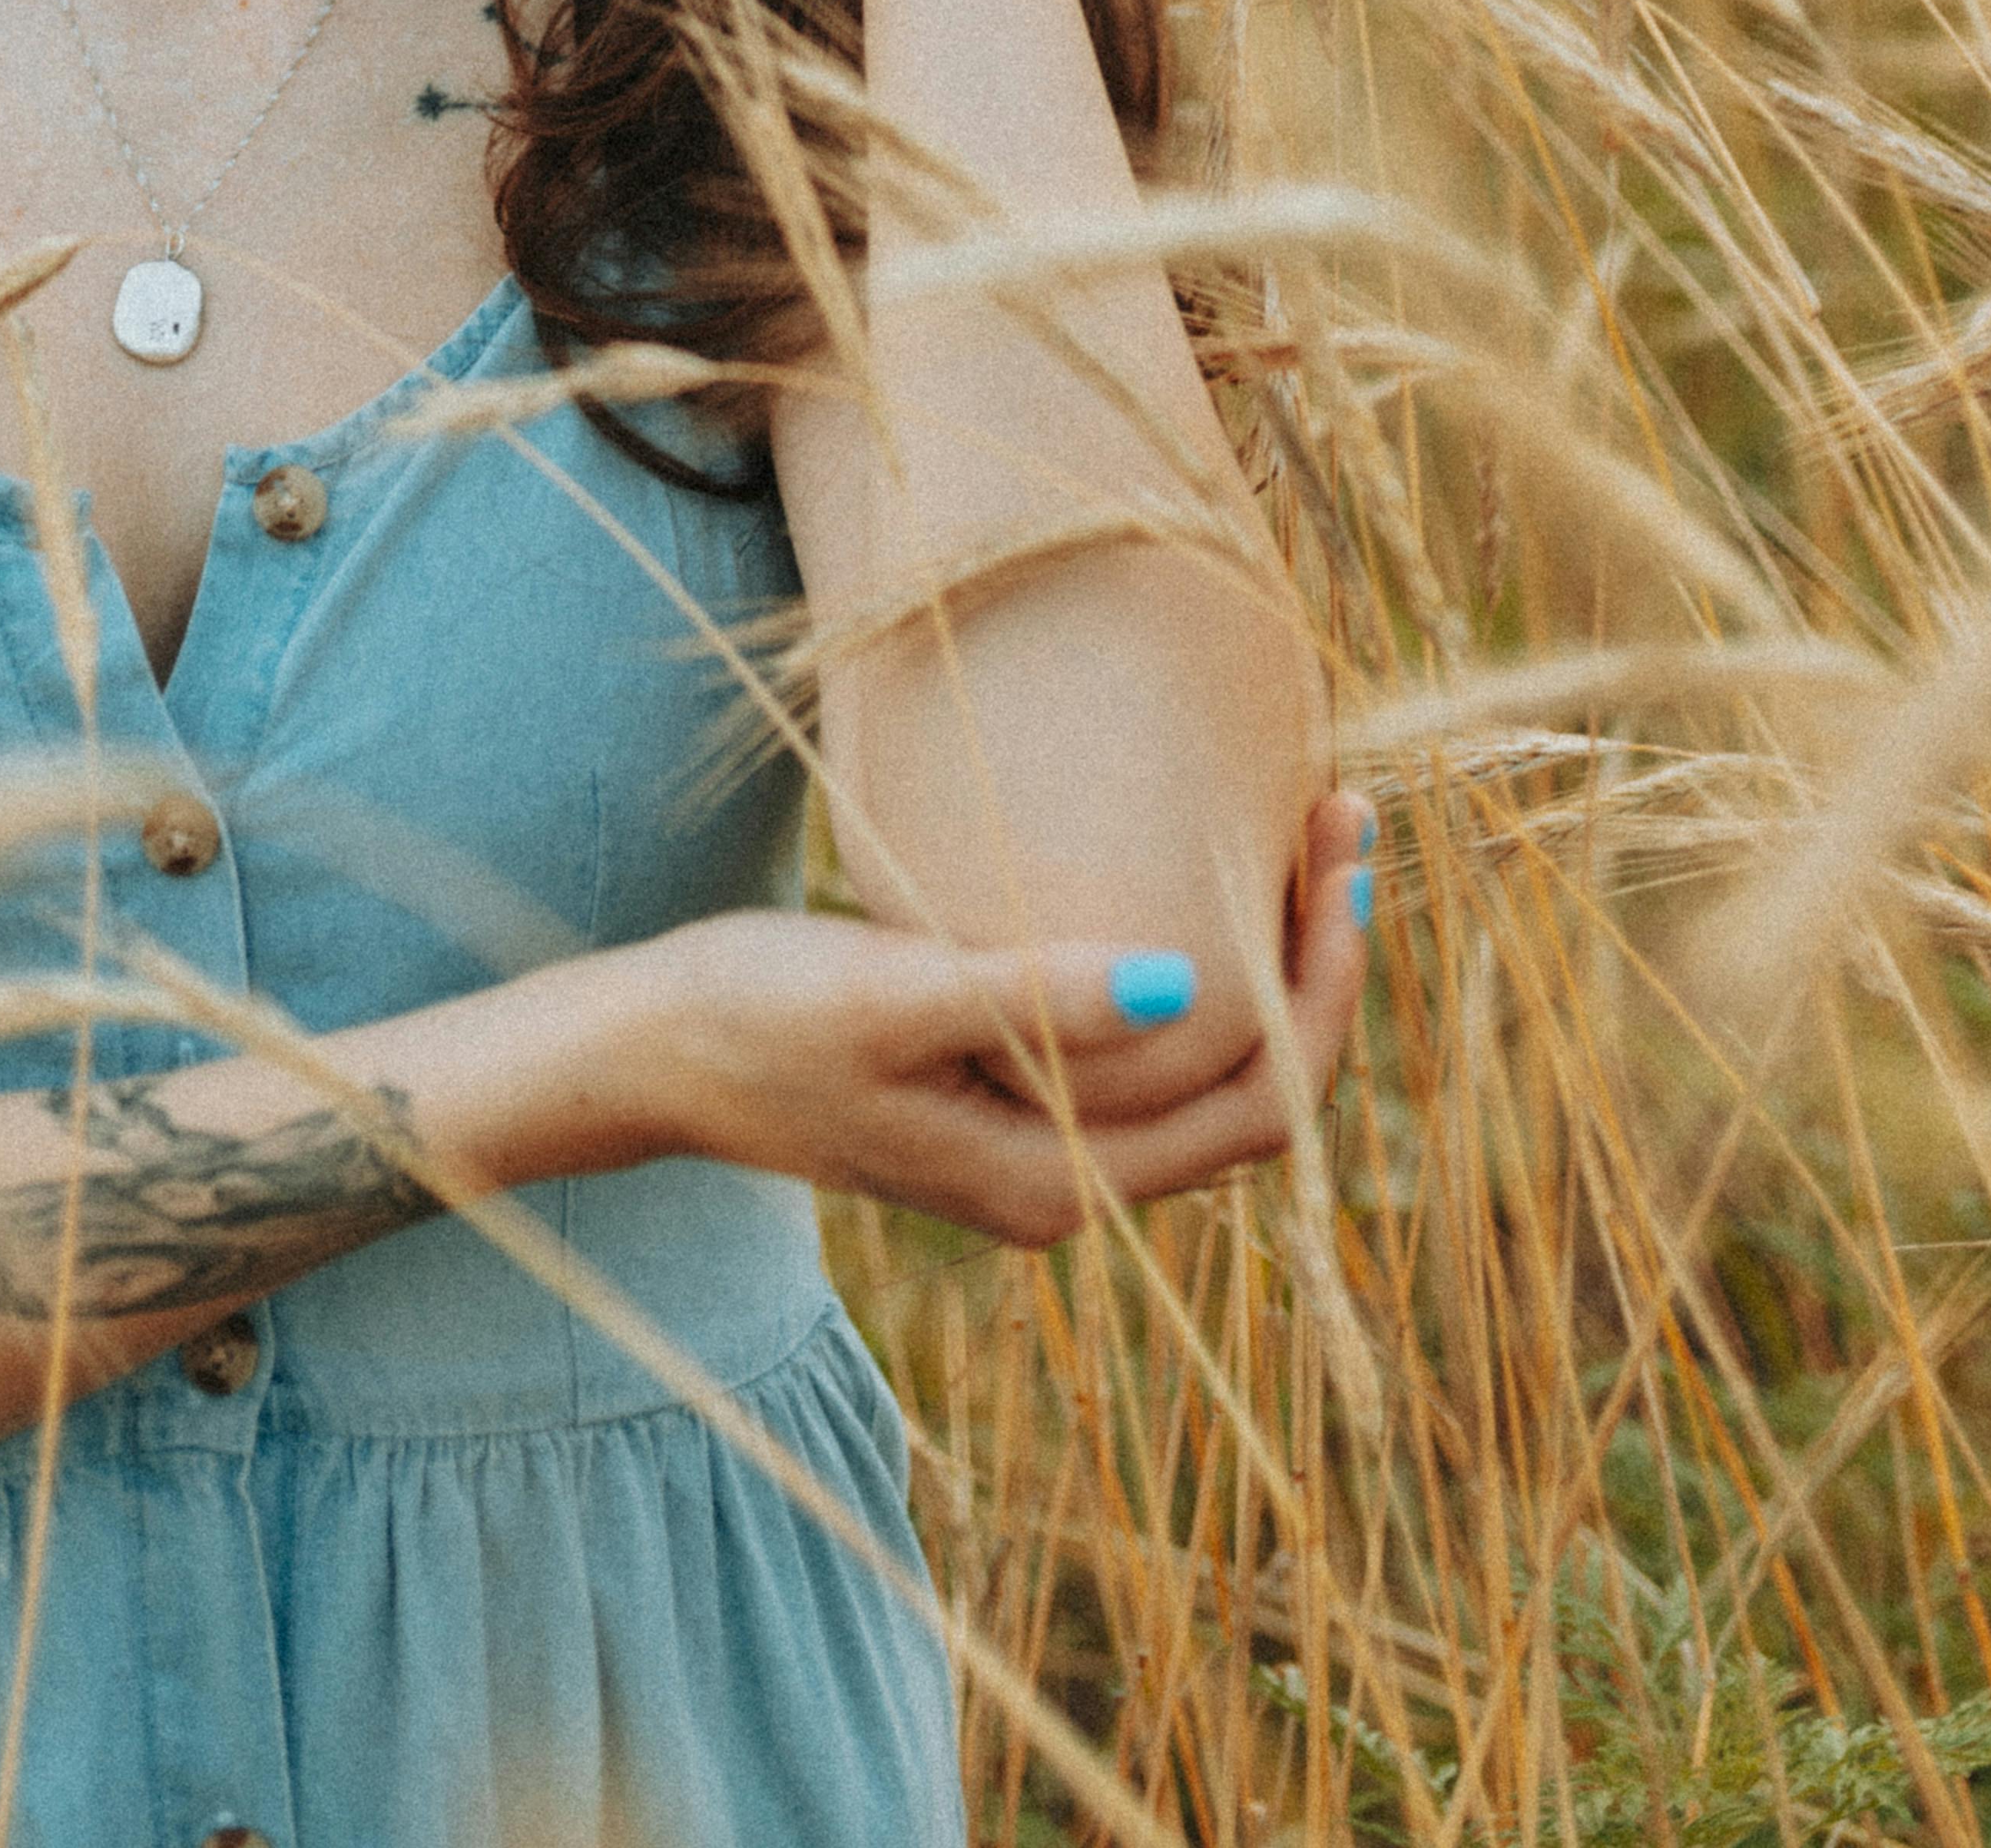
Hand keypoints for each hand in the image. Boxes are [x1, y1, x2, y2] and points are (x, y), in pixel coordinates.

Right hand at [608, 794, 1374, 1250]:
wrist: (650, 1048)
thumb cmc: (755, 1014)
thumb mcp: (891, 996)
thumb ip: (1036, 995)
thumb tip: (1190, 985)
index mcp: (1060, 1181)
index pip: (1262, 1102)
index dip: (1322, 980)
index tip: (1338, 849)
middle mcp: (1071, 1182)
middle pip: (1257, 1087)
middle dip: (1314, 953)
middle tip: (1339, 808)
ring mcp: (1043, 1142)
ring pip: (1211, 1063)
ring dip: (1265, 952)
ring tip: (1291, 824)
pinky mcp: (1012, 1093)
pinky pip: (1151, 1041)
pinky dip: (1201, 954)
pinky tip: (1195, 870)